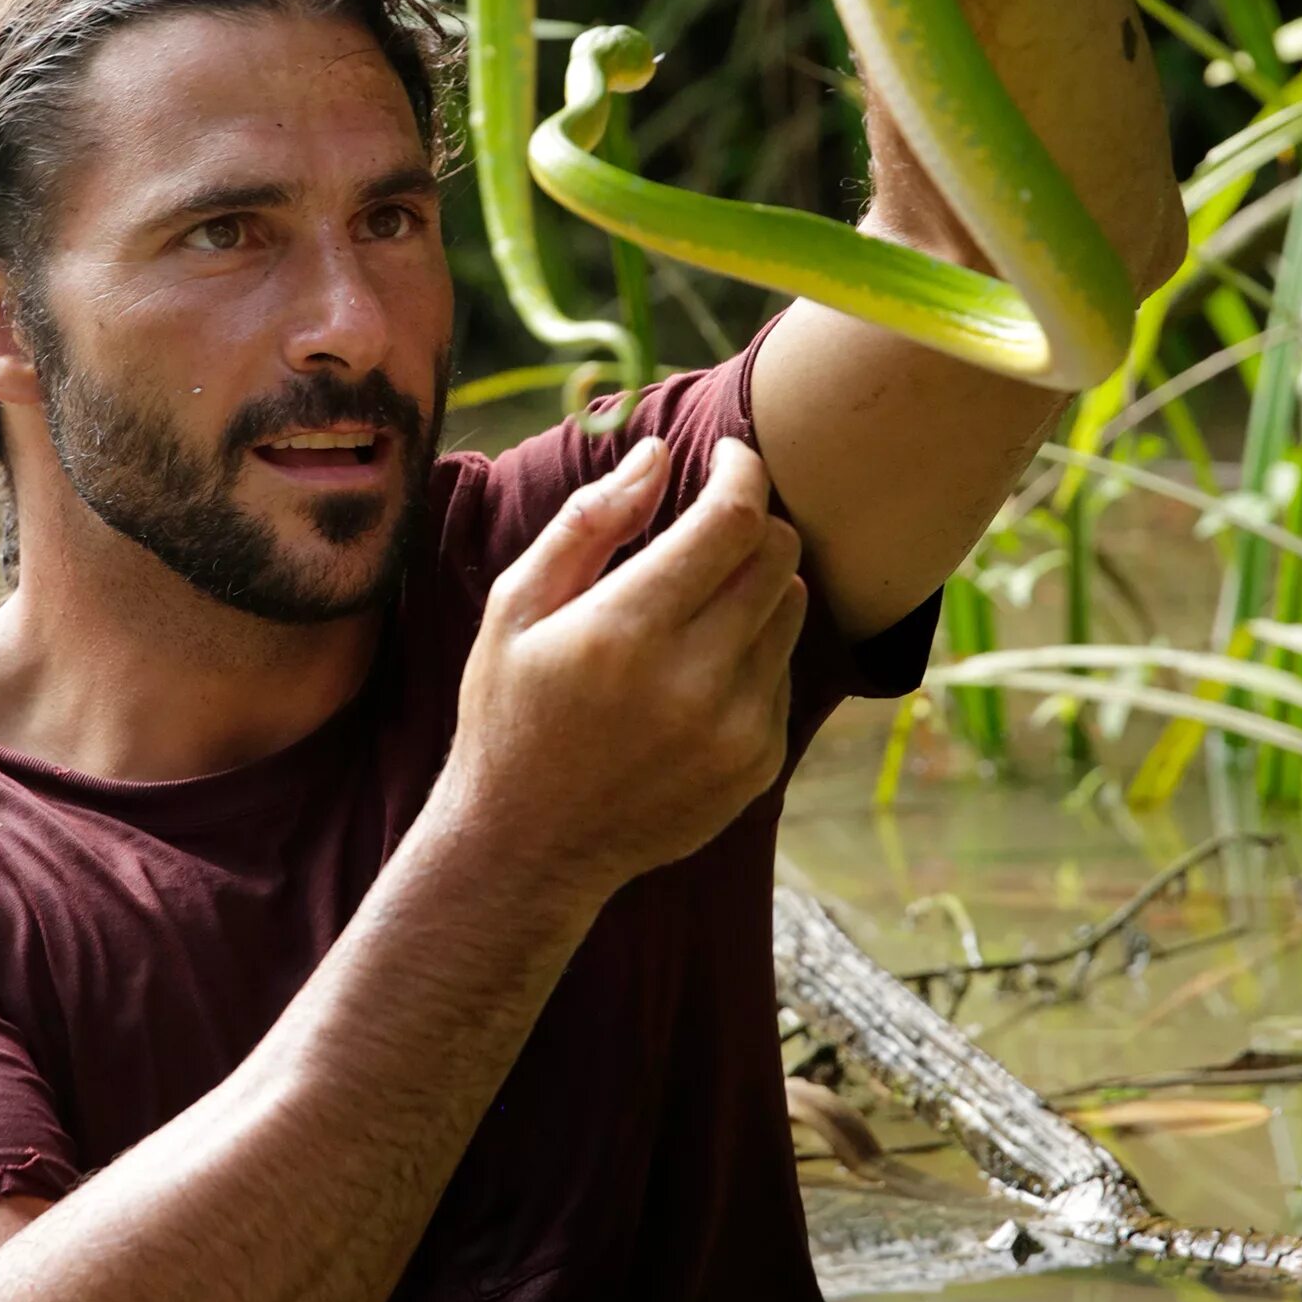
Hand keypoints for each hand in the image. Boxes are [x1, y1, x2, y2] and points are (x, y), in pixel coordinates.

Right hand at [439, 434, 807, 913]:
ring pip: (792, 609)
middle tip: (710, 526)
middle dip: (752, 521)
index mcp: (625, 629)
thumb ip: (589, 522)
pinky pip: (784, 672)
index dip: (742, 471)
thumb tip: (658, 454)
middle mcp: (692, 680)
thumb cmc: (510, 713)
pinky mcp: (758, 764)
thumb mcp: (516, 608)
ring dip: (757, 585)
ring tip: (697, 603)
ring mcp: (735, 728)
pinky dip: (754, 650)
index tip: (730, 456)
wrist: (527, 847)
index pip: (733, 519)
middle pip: (778, 556)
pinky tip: (696, 670)